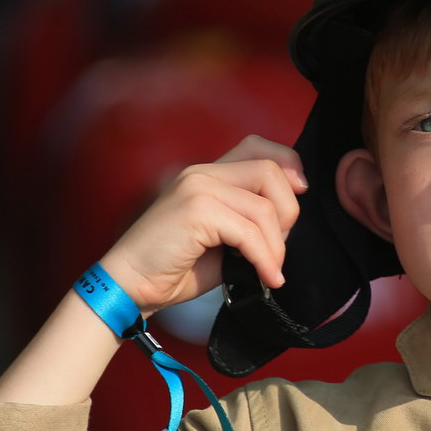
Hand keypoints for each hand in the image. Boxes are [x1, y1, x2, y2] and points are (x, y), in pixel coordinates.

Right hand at [98, 135, 307, 317]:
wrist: (130, 285)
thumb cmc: (175, 266)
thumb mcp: (222, 238)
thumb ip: (249, 220)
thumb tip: (287, 223)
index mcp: (207, 174)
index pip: (257, 146)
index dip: (287, 164)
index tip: (300, 193)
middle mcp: (202, 173)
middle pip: (270, 173)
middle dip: (289, 213)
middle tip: (278, 248)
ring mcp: (197, 188)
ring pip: (264, 207)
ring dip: (276, 246)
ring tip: (270, 270)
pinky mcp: (196, 211)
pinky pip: (249, 232)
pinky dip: (264, 259)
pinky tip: (266, 278)